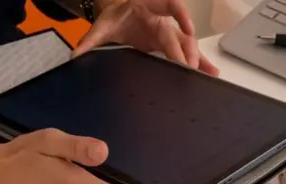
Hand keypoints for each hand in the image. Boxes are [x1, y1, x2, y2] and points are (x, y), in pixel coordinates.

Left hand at [74, 0, 219, 75]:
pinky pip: (186, 54)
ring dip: (197, 58)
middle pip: (179, 34)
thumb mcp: (101, 27)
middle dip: (185, 51)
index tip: (187, 28)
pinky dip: (198, 63)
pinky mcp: (169, 47)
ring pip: (187, 45)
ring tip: (207, 73)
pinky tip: (210, 74)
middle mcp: (163, 20)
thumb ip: (90, 41)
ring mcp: (168, 34)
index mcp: (150, 7)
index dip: (181, 15)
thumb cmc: (114, 18)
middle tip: (188, 67)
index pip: (171, 5)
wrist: (117, 18)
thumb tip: (75, 56)